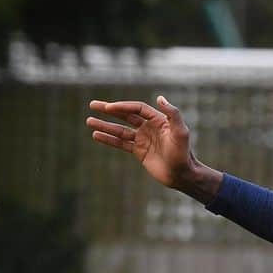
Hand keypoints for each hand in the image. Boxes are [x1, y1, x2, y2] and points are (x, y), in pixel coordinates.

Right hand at [86, 95, 219, 199]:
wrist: (182, 175)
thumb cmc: (183, 153)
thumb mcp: (181, 132)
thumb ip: (173, 114)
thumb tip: (159, 97)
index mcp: (158, 120)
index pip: (137, 109)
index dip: (123, 107)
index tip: (109, 108)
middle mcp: (148, 127)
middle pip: (125, 115)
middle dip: (109, 110)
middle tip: (93, 105)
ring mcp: (142, 139)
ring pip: (120, 130)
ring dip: (105, 125)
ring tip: (89, 121)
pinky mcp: (139, 152)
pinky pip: (121, 144)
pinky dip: (109, 140)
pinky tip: (96, 135)